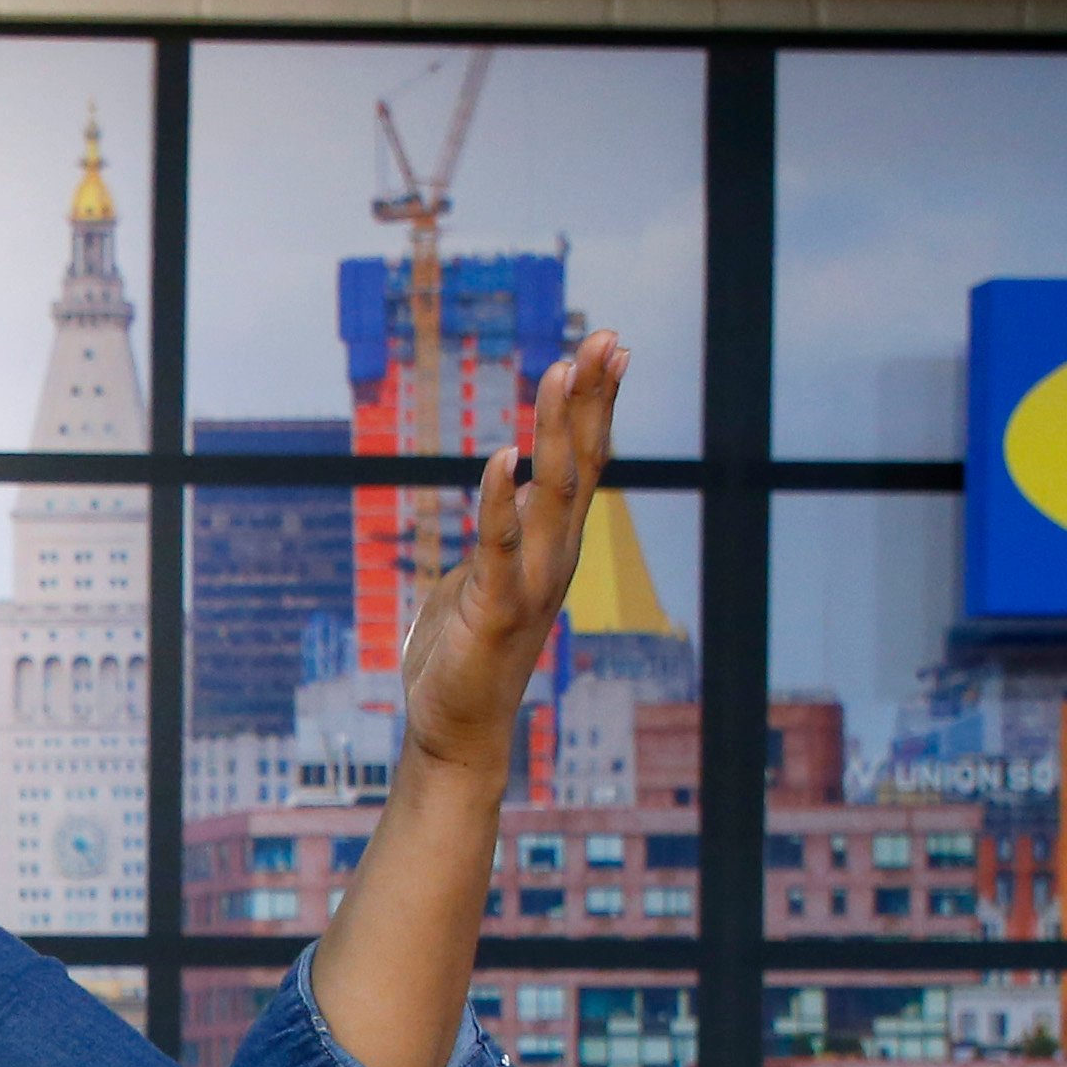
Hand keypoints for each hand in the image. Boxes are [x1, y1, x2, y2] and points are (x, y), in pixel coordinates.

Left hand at [399, 330, 626, 776]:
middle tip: (602, 337)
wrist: (457, 729)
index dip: (599, 404)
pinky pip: (499, 546)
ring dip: (556, 430)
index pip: (586, 461)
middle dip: (591, 399)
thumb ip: (507, 530)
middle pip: (581, 464)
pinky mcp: (493, 609)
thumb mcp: (490, 573)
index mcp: (556, 544)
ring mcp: (530, 583)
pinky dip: (499, 500)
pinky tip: (503, 456)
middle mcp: (557, 557)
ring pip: (551, 493)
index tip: (609, 347)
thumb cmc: (467, 651)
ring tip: (559, 371)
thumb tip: (513, 488)